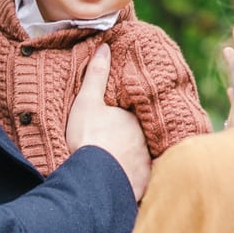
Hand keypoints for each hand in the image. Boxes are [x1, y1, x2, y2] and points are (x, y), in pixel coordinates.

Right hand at [66, 44, 149, 199]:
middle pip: (140, 138)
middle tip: (117, 147)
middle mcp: (146, 141)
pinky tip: (125, 183)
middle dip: (132, 141)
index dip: (124, 120)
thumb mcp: (87, 102)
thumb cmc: (88, 137)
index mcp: (134, 120)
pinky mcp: (142, 186)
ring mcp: (146, 165)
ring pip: (142, 160)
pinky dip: (135, 181)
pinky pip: (141, 182)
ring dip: (134, 162)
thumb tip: (105, 46)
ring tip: (121, 166)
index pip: (133, 117)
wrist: (92, 178)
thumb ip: (96, 74)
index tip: (115, 124)